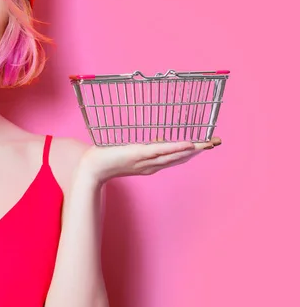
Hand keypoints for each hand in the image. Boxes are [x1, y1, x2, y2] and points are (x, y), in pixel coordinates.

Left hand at [83, 137, 221, 182]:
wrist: (91, 169)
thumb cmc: (106, 158)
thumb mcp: (128, 151)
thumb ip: (142, 147)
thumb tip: (156, 137)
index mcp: (150, 164)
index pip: (175, 157)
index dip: (192, 151)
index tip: (207, 144)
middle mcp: (152, 165)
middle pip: (180, 157)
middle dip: (199, 150)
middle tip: (215, 142)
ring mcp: (146, 161)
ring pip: (174, 155)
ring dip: (192, 149)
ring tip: (207, 143)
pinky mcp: (138, 155)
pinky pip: (160, 151)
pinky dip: (175, 148)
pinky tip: (188, 145)